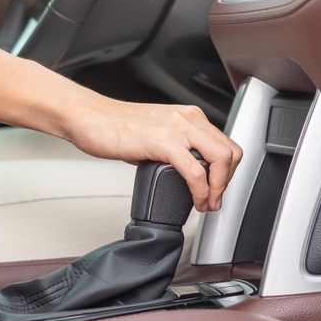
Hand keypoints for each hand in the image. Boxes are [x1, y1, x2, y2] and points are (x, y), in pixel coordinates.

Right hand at [59, 92, 243, 212]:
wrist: (89, 118)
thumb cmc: (114, 127)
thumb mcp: (156, 133)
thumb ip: (174, 147)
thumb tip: (184, 171)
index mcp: (189, 116)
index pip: (226, 143)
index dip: (228, 171)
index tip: (217, 189)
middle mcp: (189, 118)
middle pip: (231, 151)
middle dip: (228, 182)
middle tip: (215, 200)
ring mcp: (178, 128)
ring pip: (221, 159)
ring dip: (219, 188)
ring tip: (208, 204)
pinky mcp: (164, 141)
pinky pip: (196, 171)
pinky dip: (201, 191)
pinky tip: (195, 201)